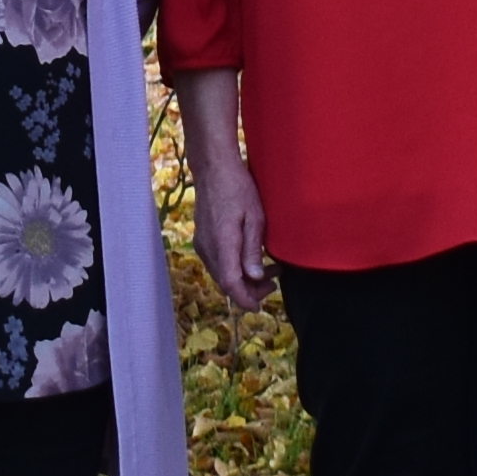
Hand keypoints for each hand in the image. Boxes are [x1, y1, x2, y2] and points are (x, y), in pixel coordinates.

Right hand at [192, 156, 269, 310]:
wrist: (213, 168)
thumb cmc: (238, 188)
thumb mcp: (255, 217)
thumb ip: (253, 250)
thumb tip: (255, 277)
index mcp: (222, 244)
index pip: (231, 284)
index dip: (245, 299)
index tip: (260, 307)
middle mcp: (208, 248)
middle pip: (226, 283)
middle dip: (249, 290)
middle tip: (274, 282)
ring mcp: (202, 244)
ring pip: (221, 274)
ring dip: (243, 279)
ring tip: (269, 271)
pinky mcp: (202, 239)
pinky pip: (218, 263)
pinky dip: (234, 268)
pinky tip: (250, 260)